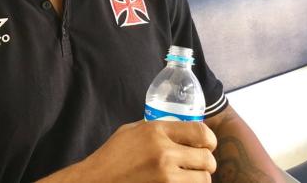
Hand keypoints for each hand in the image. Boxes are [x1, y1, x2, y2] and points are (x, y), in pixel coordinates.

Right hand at [82, 120, 216, 182]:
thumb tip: (181, 129)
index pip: (200, 132)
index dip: (209, 140)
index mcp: (156, 131)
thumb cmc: (112, 156)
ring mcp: (166, 177)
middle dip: (206, 163)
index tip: (207, 145)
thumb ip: (156, 129)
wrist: (97, 181)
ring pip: (204, 180)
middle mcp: (164, 153)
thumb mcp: (131, 131)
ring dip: (199, 179)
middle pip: (207, 159)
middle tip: (199, 165)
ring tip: (188, 177)